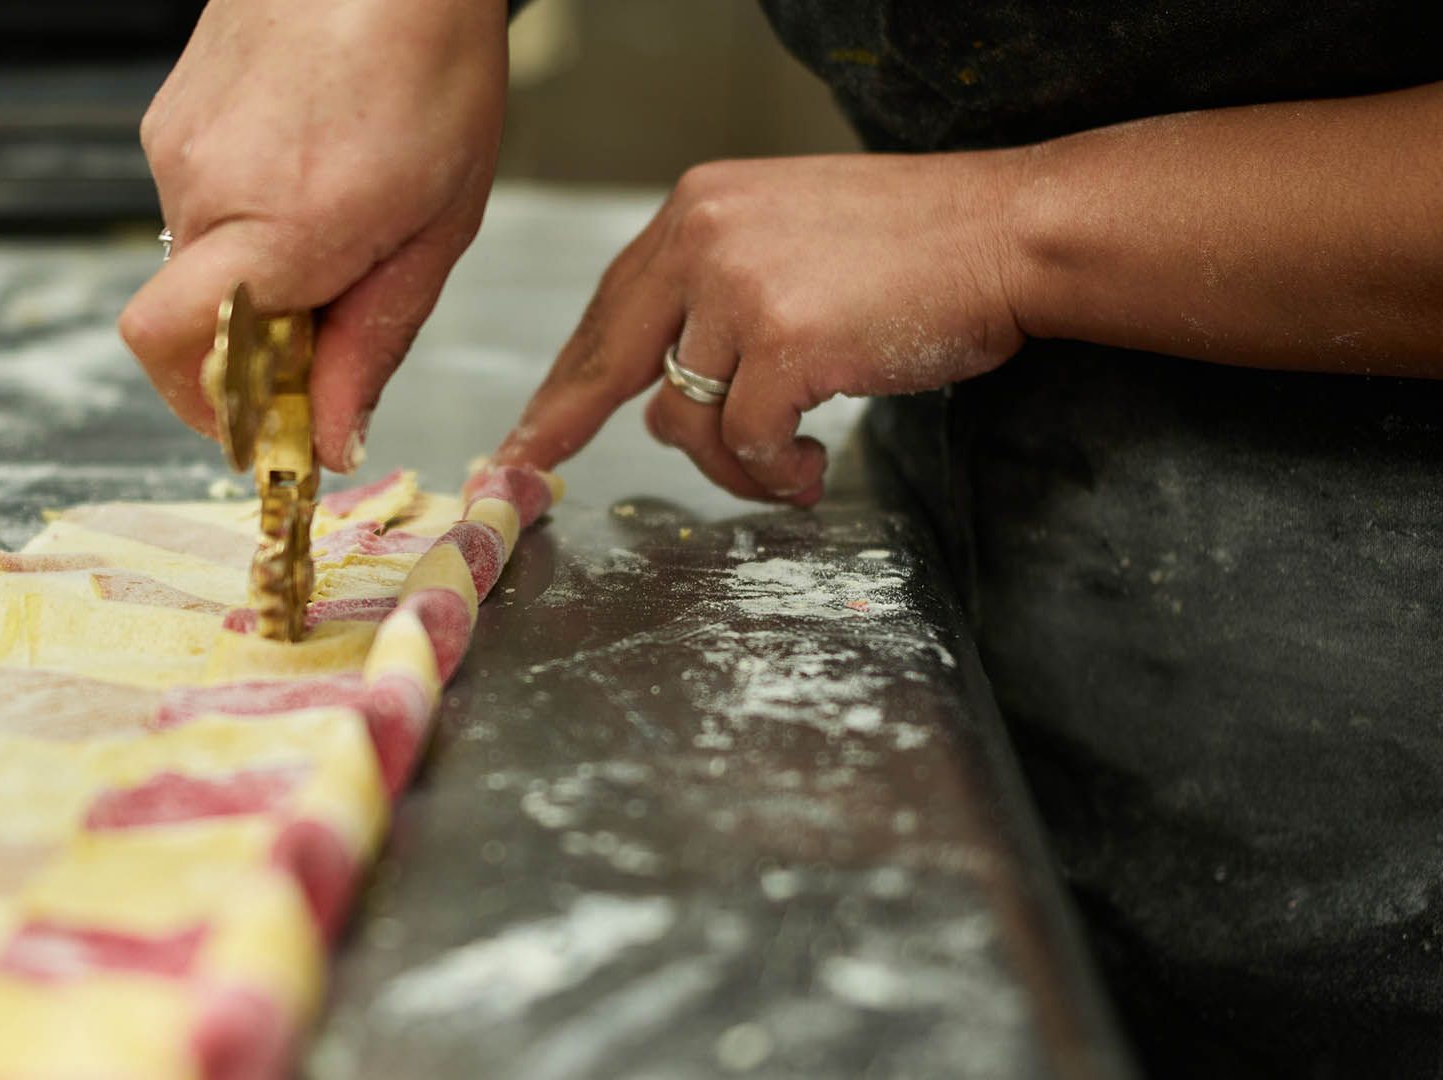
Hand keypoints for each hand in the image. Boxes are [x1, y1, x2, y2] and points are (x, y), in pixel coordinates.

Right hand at [119, 0, 508, 471]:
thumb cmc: (431, 60)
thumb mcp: (438, 226)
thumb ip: (374, 339)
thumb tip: (328, 438)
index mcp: (280, 227)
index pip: (179, 356)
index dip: (215, 411)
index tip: (273, 427)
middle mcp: (205, 190)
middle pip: (190, 324)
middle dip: (255, 348)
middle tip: (335, 319)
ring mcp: (174, 146)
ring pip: (195, 263)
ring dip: (258, 274)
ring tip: (339, 216)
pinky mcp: (167, 117)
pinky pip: (196, 204)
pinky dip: (246, 218)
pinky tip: (310, 170)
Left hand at [493, 152, 1026, 503]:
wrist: (1006, 234)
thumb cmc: (916, 247)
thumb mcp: (788, 239)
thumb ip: (718, 292)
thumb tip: (672, 384)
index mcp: (698, 209)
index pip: (610, 307)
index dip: (568, 378)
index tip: (532, 429)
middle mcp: (703, 238)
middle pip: (611, 360)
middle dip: (567, 425)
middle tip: (531, 469)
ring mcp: (739, 289)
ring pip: (683, 417)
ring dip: (731, 462)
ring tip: (785, 467)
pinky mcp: (783, 343)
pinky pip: (744, 442)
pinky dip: (772, 471)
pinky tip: (809, 468)